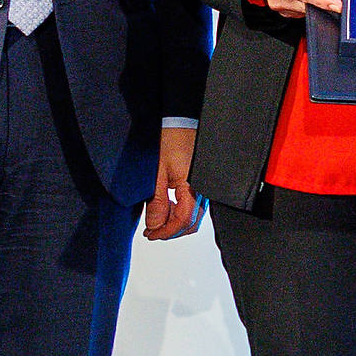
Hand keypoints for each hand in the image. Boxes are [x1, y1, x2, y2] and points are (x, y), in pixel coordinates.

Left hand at [144, 123, 202, 240]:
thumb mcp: (157, 173)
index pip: (183, 221)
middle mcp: (203, 190)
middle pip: (191, 223)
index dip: (166, 232)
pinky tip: (169, 207)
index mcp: (193, 188)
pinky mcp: (203, 183)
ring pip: (194, 216)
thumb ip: (157, 202)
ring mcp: (205, 187)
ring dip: (176, 222)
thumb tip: (154, 225)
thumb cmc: (170, 140)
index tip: (151, 235)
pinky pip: (195, 206)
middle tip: (152, 231)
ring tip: (158, 219)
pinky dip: (181, 212)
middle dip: (171, 231)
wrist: (180, 121)